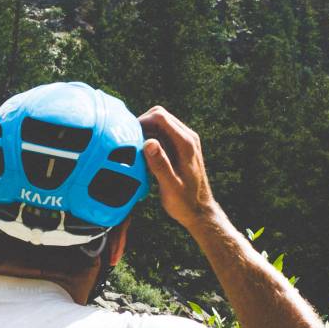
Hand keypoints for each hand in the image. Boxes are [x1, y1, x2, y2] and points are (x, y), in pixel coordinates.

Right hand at [138, 106, 217, 230]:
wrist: (200, 211)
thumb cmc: (185, 203)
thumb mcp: (170, 186)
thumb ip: (160, 164)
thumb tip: (148, 142)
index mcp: (186, 144)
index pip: (160, 118)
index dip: (141, 122)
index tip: (128, 136)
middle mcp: (188, 138)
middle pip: (160, 116)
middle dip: (142, 125)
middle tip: (129, 143)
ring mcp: (186, 141)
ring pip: (161, 124)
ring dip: (145, 132)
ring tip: (134, 150)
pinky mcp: (181, 147)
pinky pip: (163, 134)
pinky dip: (151, 139)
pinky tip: (143, 156)